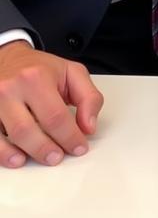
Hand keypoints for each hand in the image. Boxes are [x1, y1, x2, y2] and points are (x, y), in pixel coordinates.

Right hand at [0, 42, 103, 167]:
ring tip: (44, 158)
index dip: (70, 136)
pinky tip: (16, 159)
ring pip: (10, 137)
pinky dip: (3, 153)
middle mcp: (10, 89)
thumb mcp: (72, 73)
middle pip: (29, 130)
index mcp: (36, 78)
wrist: (9, 58)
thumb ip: (88, 97)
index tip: (79, 147)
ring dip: (28, 153)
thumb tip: (88, 126)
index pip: (56, 116)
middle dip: (48, 149)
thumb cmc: (40, 68)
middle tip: (59, 157)